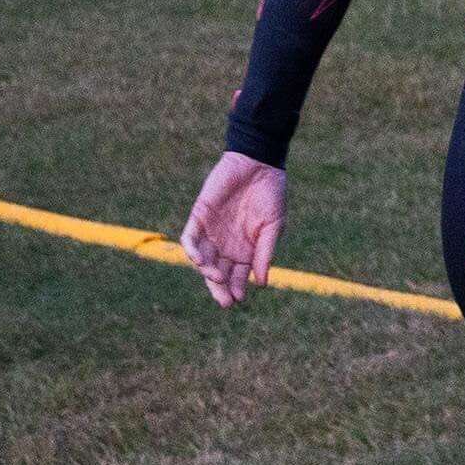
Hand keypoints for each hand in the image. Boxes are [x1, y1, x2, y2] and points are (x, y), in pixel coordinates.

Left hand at [181, 153, 285, 307]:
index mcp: (245, 249)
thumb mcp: (273, 226)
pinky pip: (190, 239)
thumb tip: (262, 283)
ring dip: (207, 273)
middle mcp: (226, 244)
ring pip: (203, 260)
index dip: (237, 288)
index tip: (238, 298)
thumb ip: (265, 252)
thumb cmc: (271, 194)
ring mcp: (211, 232)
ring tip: (217, 279)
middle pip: (218, 272)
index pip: (237, 276)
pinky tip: (200, 262)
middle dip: (219, 288)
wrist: (259, 163)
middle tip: (224, 301)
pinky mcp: (199, 216)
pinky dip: (193, 252)